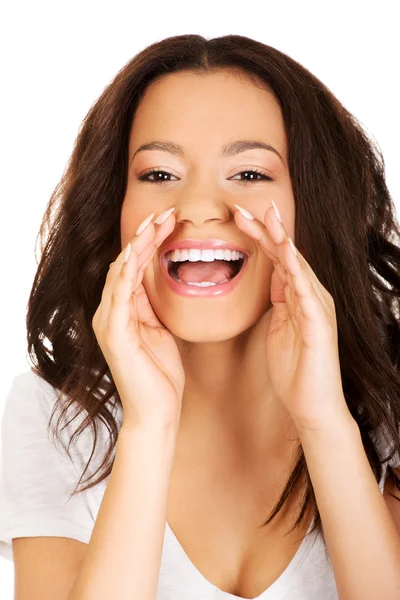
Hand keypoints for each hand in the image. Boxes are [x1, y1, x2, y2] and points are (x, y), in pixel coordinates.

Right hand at [92, 209, 184, 429]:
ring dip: (138, 247)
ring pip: (120, 273)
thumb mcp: (161, 332)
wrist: (157, 412)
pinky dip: (127, 274)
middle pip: (125, 263)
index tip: (171, 221)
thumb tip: (161, 282)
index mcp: (123, 312)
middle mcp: (110, 313)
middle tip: (167, 213)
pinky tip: (138, 255)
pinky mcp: (113, 335)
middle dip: (145, 236)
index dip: (150, 242)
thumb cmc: (161, 375)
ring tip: (157, 224)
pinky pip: (119, 297)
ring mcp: (109, 323)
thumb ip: (154, 308)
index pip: (134, 267)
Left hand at [234, 200, 351, 431]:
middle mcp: (311, 296)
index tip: (235, 218)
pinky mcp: (319, 323)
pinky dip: (295, 270)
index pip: (276, 259)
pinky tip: (284, 252)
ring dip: (281, 240)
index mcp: (298, 297)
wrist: (314, 406)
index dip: (257, 237)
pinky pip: (306, 291)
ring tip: (267, 217)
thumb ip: (278, 304)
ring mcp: (317, 308)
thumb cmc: (296, 370)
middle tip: (242, 208)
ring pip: (297, 266)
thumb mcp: (279, 329)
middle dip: (266, 229)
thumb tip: (268, 284)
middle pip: (286, 254)